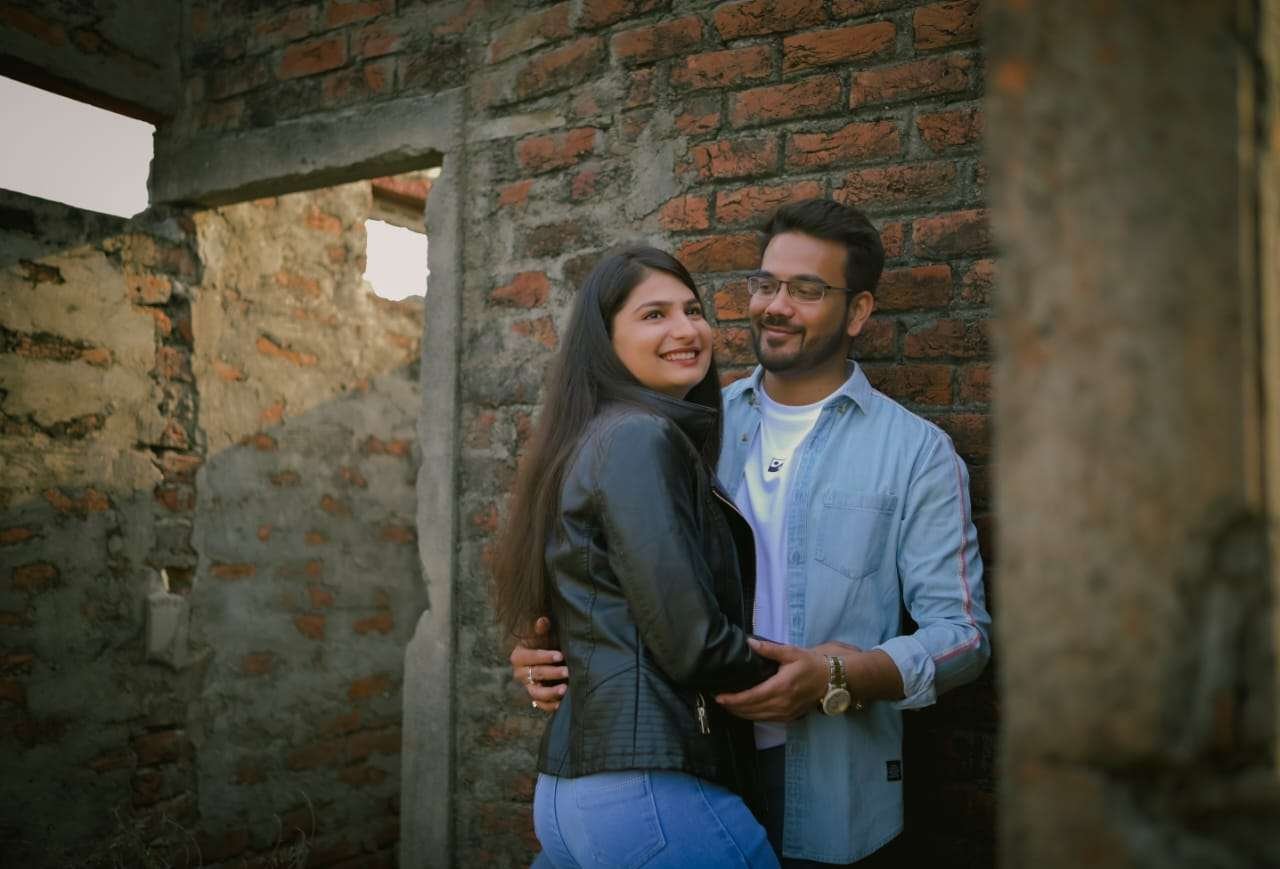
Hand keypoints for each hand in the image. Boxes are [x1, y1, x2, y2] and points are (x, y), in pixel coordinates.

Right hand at [509, 616, 567, 710]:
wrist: (549, 661)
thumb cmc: (546, 645)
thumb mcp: (544, 637)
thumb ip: (542, 630)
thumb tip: (543, 620)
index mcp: (519, 656)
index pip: (529, 657)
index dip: (544, 656)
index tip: (560, 655)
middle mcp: (520, 673)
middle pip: (535, 674)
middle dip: (552, 673)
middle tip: (567, 671)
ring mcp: (528, 687)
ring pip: (536, 692)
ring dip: (550, 692)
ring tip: (565, 689)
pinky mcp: (536, 699)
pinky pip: (540, 705)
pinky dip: (550, 706)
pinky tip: (561, 703)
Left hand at [713, 638, 828, 721]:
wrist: (829, 679)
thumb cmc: (809, 663)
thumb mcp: (791, 652)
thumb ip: (769, 649)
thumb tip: (749, 643)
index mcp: (781, 687)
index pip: (751, 697)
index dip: (733, 699)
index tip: (719, 697)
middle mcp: (782, 704)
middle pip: (750, 710)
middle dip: (732, 707)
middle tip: (717, 699)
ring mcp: (785, 714)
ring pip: (756, 718)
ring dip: (740, 713)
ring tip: (727, 705)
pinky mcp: (788, 718)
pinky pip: (765, 720)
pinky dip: (752, 716)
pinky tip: (743, 710)